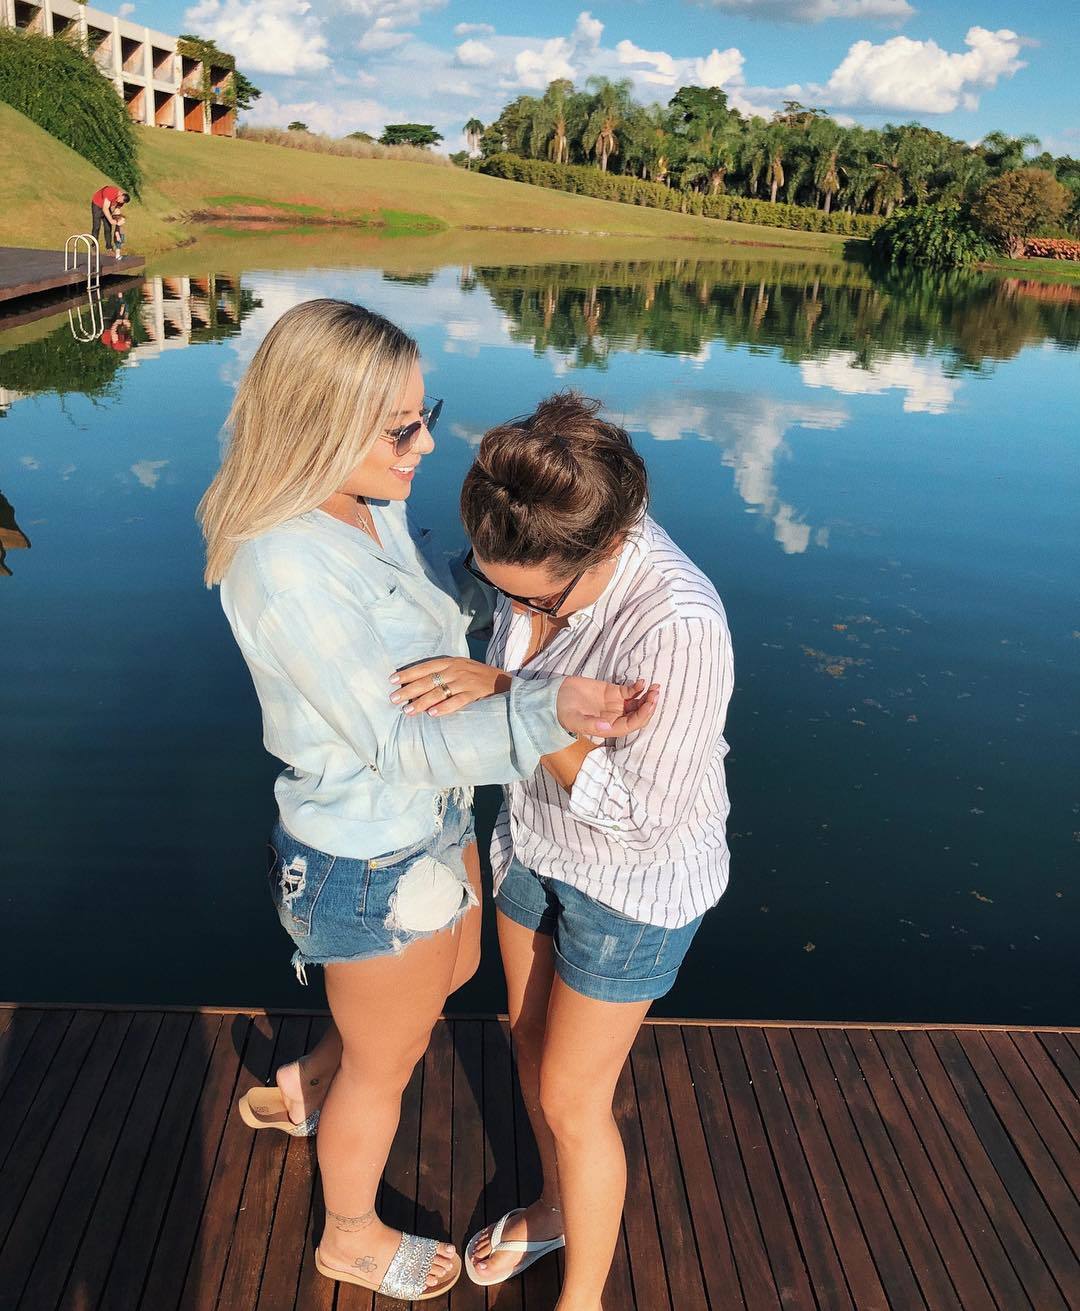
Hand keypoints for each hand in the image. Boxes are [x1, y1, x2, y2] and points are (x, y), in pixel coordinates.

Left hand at [390, 657, 511, 717]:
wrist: (505, 682)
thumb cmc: (479, 676)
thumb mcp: (461, 668)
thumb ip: (443, 673)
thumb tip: (418, 684)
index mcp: (451, 662)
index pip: (425, 667)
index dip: (408, 673)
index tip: (392, 680)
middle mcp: (457, 670)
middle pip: (428, 680)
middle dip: (409, 690)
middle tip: (394, 699)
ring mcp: (466, 682)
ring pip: (439, 692)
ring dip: (422, 702)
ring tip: (408, 711)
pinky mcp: (475, 694)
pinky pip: (457, 702)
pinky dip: (444, 708)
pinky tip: (432, 714)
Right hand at [556, 677, 659, 738]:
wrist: (556, 697)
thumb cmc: (564, 711)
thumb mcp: (574, 720)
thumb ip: (591, 725)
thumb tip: (607, 727)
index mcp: (609, 728)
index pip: (631, 725)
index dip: (643, 716)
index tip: (650, 704)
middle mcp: (616, 718)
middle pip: (638, 715)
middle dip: (649, 705)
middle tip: (656, 693)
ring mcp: (616, 705)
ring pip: (637, 703)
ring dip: (647, 697)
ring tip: (655, 687)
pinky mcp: (613, 692)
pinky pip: (630, 691)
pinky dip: (637, 688)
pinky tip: (641, 682)